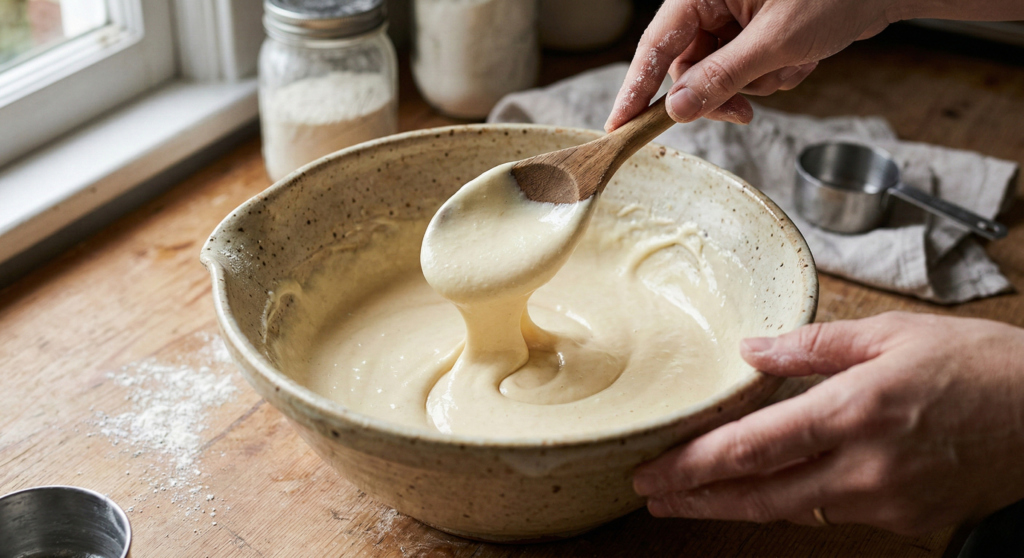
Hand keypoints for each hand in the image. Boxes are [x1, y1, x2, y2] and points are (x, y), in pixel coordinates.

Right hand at [607, 0, 1023, 129]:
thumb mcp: (775, 42)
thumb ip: (721, 78)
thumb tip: (676, 110)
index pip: (655, 45)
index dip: (635, 88)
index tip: (618, 126)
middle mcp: (711, 3)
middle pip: (686, 68)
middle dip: (717, 94)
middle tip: (743, 113)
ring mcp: (733, 20)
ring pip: (717, 76)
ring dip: (754, 85)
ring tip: (792, 66)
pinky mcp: (752, 34)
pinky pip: (743, 72)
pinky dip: (770, 77)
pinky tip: (800, 59)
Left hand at [634, 312, 1023, 534]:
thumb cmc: (980, 367)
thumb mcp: (894, 335)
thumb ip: (814, 345)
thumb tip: (752, 349)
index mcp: (854, 410)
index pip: (752, 447)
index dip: (693, 465)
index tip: (653, 470)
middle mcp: (863, 465)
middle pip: (758, 494)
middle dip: (696, 498)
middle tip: (651, 495)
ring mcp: (884, 501)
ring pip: (790, 509)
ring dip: (734, 505)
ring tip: (690, 499)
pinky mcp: (904, 520)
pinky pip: (831, 510)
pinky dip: (790, 501)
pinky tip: (764, 490)